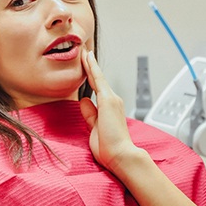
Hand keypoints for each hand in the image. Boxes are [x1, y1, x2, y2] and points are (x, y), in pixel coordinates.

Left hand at [80, 49, 140, 171]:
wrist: (121, 155)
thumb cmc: (109, 147)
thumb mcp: (94, 127)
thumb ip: (90, 114)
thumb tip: (84, 101)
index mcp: (109, 107)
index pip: (97, 87)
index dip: (91, 75)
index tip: (86, 64)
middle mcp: (113, 100)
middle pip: (98, 78)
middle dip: (90, 65)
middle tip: (84, 51)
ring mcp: (111, 99)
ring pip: (98, 77)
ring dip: (90, 63)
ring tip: (84, 50)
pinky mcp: (108, 100)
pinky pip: (98, 80)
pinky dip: (93, 68)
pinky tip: (88, 59)